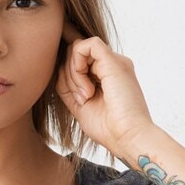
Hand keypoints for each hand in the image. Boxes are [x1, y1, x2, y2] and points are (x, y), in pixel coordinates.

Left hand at [55, 21, 156, 158]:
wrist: (128, 137)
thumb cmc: (109, 129)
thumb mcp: (79, 105)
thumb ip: (68, 86)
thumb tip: (57, 69)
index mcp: (107, 74)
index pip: (78, 61)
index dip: (68, 76)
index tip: (77, 100)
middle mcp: (112, 65)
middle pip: (75, 53)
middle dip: (69, 76)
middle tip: (81, 99)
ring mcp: (114, 61)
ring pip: (77, 49)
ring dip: (72, 74)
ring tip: (85, 97)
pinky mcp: (113, 60)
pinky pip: (84, 46)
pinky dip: (77, 66)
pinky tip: (86, 87)